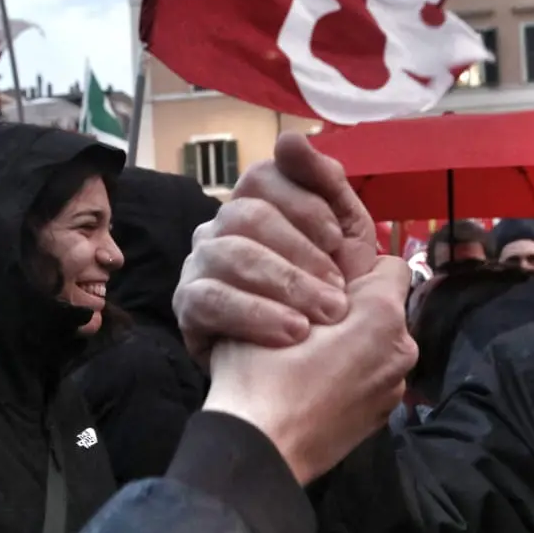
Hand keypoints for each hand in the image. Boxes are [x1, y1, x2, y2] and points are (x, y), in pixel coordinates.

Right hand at [176, 133, 377, 360]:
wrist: (299, 394)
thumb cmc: (327, 317)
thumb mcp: (346, 252)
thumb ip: (330, 192)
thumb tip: (291, 138)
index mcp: (261, 211)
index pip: (263, 175)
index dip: (302, 199)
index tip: (335, 238)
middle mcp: (222, 230)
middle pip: (248, 213)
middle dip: (302, 253)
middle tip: (339, 295)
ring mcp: (200, 266)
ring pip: (231, 253)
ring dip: (287, 286)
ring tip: (323, 319)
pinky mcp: (187, 306)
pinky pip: (212, 297)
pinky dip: (258, 315)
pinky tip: (293, 333)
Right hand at [202, 256, 416, 483]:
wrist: (260, 450)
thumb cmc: (261, 371)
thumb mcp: (271, 303)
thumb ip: (307, 276)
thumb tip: (320, 268)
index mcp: (382, 313)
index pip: (391, 264)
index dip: (358, 267)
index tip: (324, 279)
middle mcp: (402, 348)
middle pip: (384, 309)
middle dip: (354, 308)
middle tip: (309, 317)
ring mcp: (394, 388)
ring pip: (379, 346)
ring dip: (354, 343)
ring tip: (308, 356)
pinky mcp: (381, 418)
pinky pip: (371, 379)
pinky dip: (352, 376)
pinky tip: (315, 387)